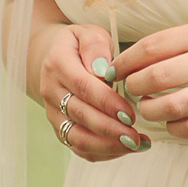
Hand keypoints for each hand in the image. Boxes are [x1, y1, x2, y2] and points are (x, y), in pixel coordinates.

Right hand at [35, 23, 149, 160]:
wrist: (52, 57)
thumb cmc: (79, 45)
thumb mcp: (88, 33)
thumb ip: (96, 46)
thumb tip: (103, 69)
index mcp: (58, 64)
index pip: (83, 87)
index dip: (107, 102)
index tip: (130, 113)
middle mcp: (51, 92)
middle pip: (80, 116)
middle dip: (110, 129)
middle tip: (136, 136)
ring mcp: (53, 114)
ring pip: (77, 138)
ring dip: (107, 146)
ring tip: (136, 145)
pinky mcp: (59, 129)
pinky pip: (78, 148)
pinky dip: (102, 153)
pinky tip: (126, 149)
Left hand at [114, 18, 187, 138]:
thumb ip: (183, 41)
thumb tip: (140, 57)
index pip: (151, 47)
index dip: (126, 61)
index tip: (114, 71)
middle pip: (155, 77)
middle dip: (134, 88)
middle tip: (129, 92)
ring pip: (171, 106)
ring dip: (151, 112)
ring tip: (149, 110)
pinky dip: (177, 129)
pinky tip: (174, 124)